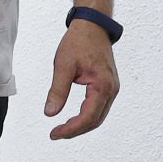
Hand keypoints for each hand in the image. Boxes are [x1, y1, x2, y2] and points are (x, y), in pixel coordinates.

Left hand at [45, 21, 119, 139]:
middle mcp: (112, 91)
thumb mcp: (62, 66)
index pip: (88, 117)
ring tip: (62, 129)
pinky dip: (87, 115)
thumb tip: (50, 113)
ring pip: (98, 115)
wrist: (92, 27)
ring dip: (81, 124)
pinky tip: (73, 118)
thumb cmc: (78, 43)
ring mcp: (112, 89)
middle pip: (95, 120)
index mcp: (103, 87)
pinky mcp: (108, 86)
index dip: (71, 129)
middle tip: (55, 134)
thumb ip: (57, 91)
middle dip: (76, 130)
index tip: (54, 134)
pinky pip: (99, 107)